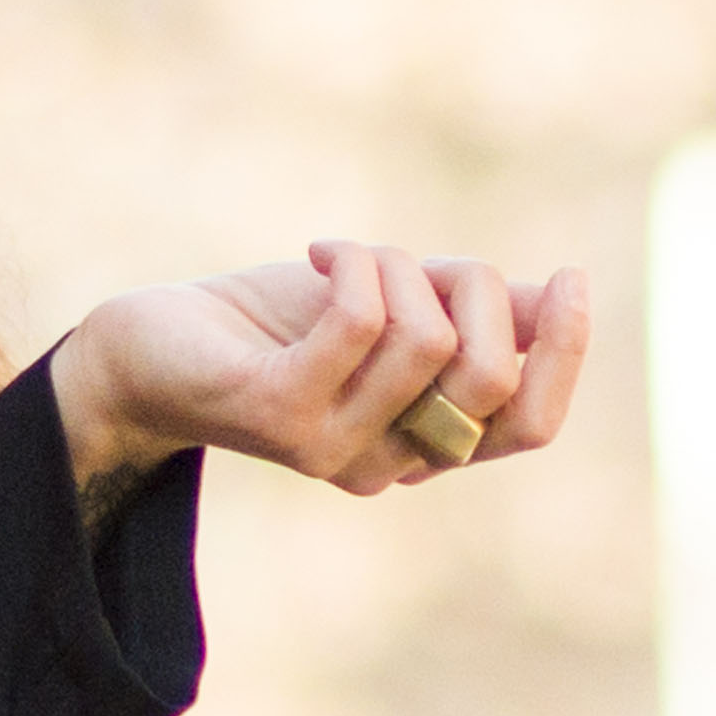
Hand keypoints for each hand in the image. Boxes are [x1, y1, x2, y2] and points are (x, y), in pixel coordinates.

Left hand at [51, 244, 588, 498]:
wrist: (148, 346)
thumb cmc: (271, 324)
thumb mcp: (390, 306)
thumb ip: (467, 312)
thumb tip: (554, 302)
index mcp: (424, 443)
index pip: (530, 424)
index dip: (567, 353)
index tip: (567, 275)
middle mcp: (388, 463)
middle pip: (493, 376)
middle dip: (474, 285)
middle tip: (408, 258)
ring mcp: (334, 450)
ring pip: (432, 339)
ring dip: (402, 264)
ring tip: (350, 256)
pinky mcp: (281, 417)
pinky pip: (363, 324)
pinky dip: (357, 266)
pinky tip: (320, 252)